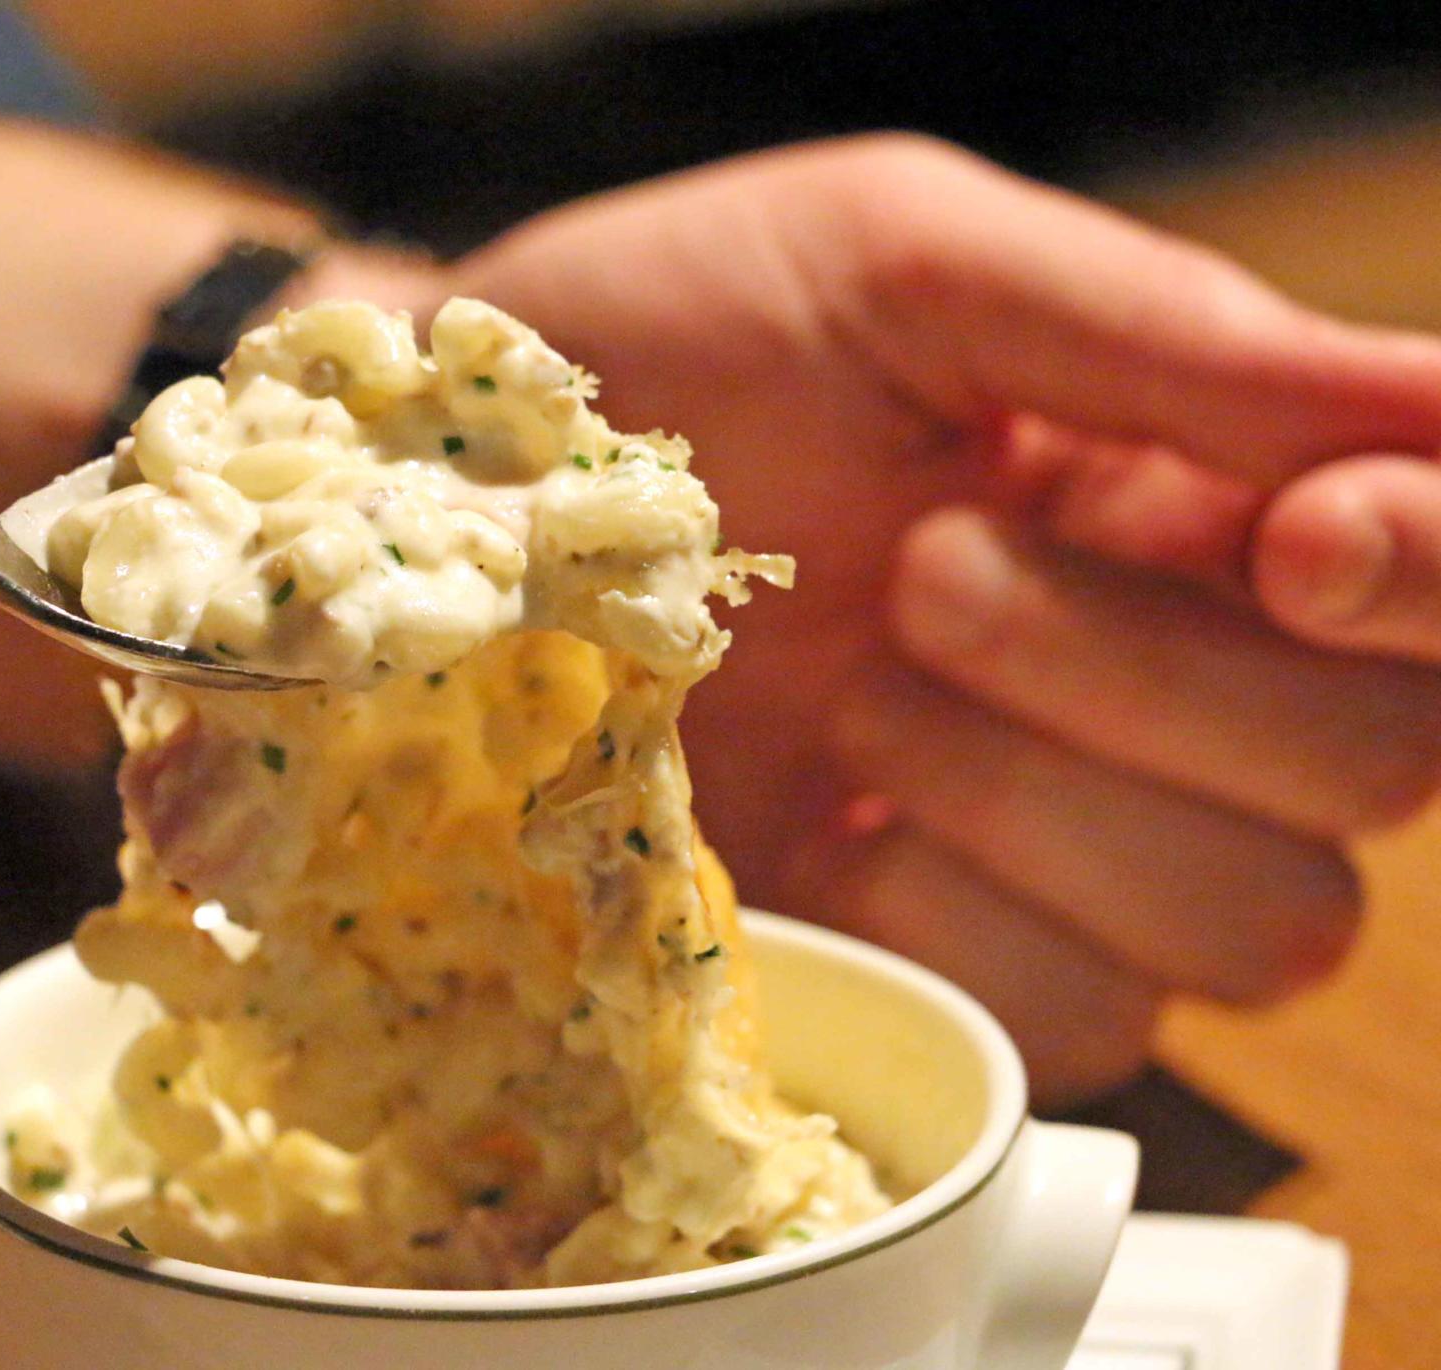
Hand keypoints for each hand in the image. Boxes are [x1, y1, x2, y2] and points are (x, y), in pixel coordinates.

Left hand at [445, 134, 1440, 1104]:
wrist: (467, 515)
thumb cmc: (672, 349)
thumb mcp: (895, 269)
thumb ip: (1160, 334)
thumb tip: (1428, 412)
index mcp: (1195, 495)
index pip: (1440, 591)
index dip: (1425, 580)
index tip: (1294, 543)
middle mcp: (1175, 687)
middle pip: (1365, 770)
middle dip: (1139, 668)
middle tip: (925, 570)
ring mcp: (1069, 852)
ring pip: (1247, 921)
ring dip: (1027, 793)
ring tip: (849, 686)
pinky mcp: (950, 976)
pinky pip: (1066, 1024)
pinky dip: (944, 923)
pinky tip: (824, 822)